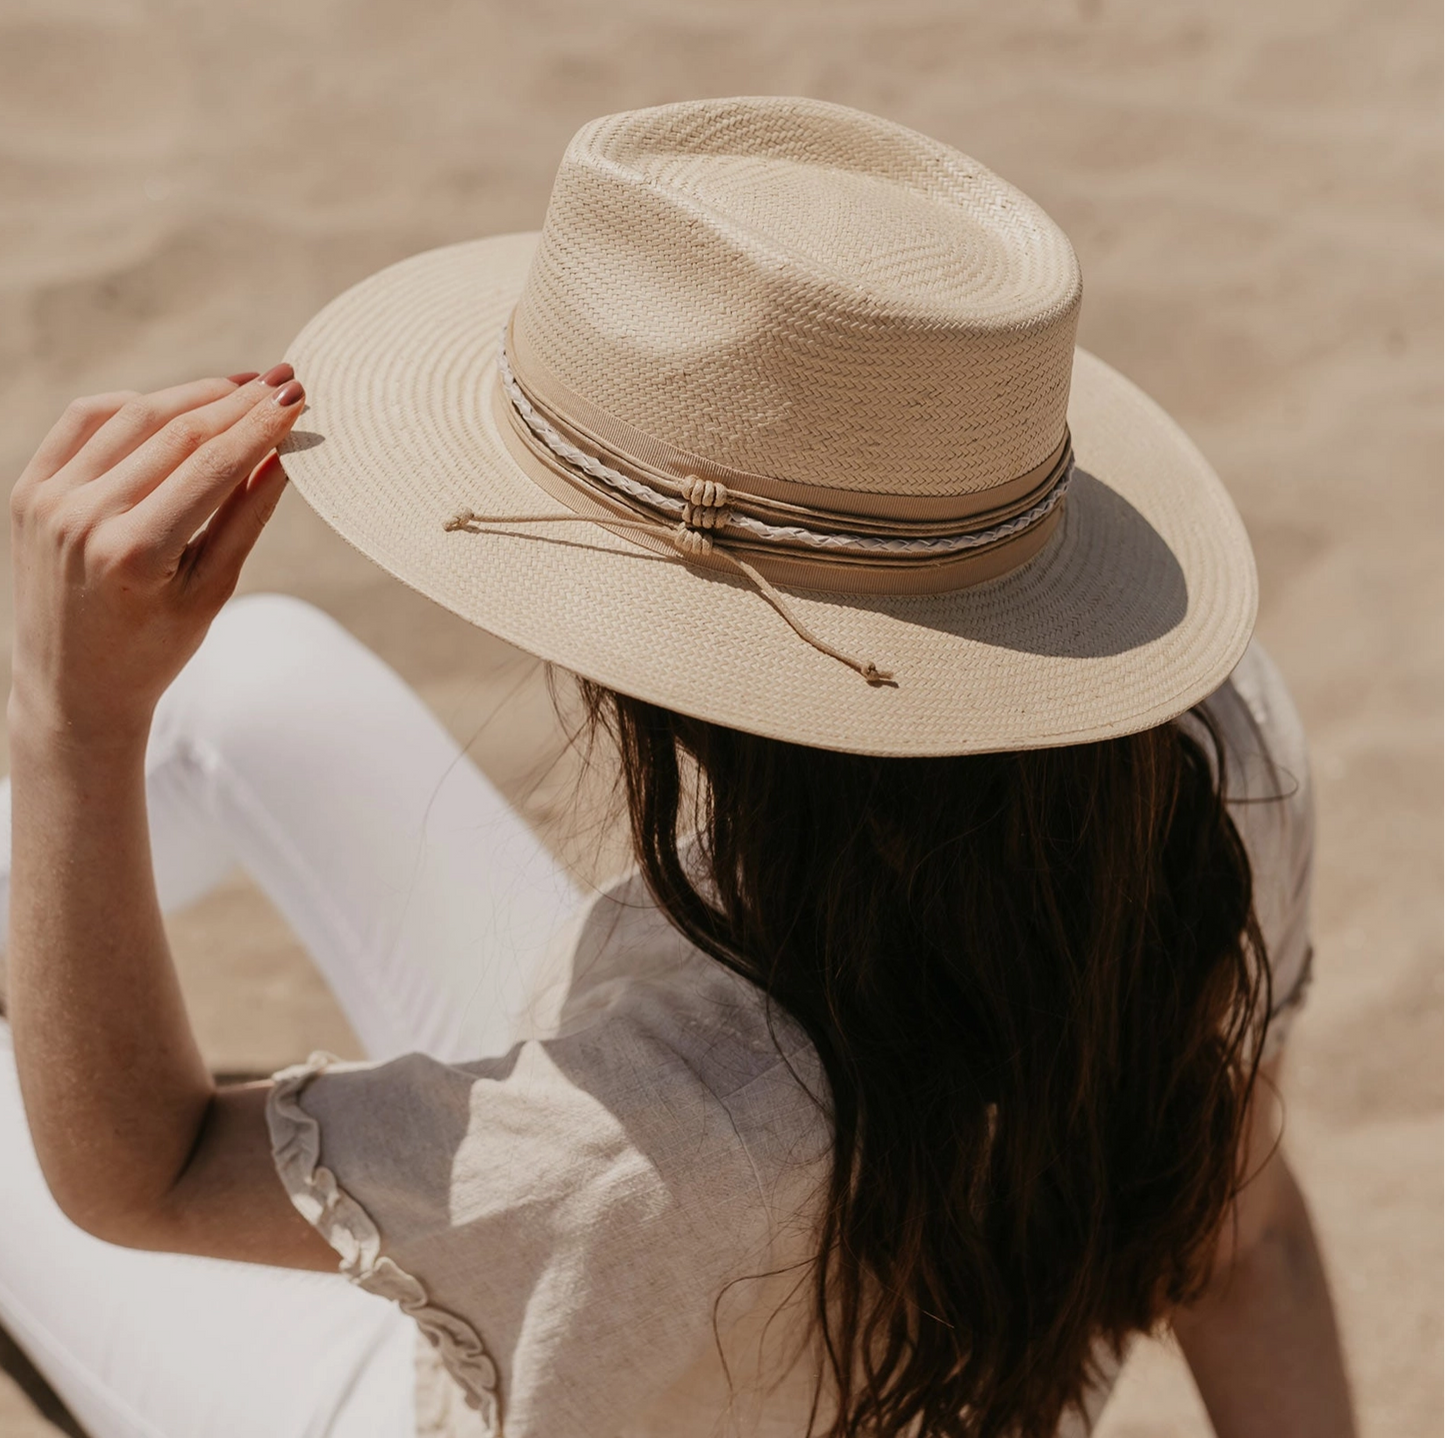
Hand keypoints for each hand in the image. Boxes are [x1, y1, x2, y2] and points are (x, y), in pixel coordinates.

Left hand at [8, 364, 303, 748]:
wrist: (72, 689)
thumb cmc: (155, 649)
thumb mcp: (213, 591)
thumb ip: (247, 516)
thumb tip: (284, 451)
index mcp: (133, 554)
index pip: (212, 465)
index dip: (260, 425)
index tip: (297, 397)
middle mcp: (82, 519)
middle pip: (175, 432)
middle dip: (235, 402)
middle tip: (282, 381)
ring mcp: (47, 500)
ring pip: (131, 416)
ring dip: (191, 396)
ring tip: (239, 389)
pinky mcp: (27, 490)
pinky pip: (84, 422)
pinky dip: (133, 406)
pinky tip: (173, 407)